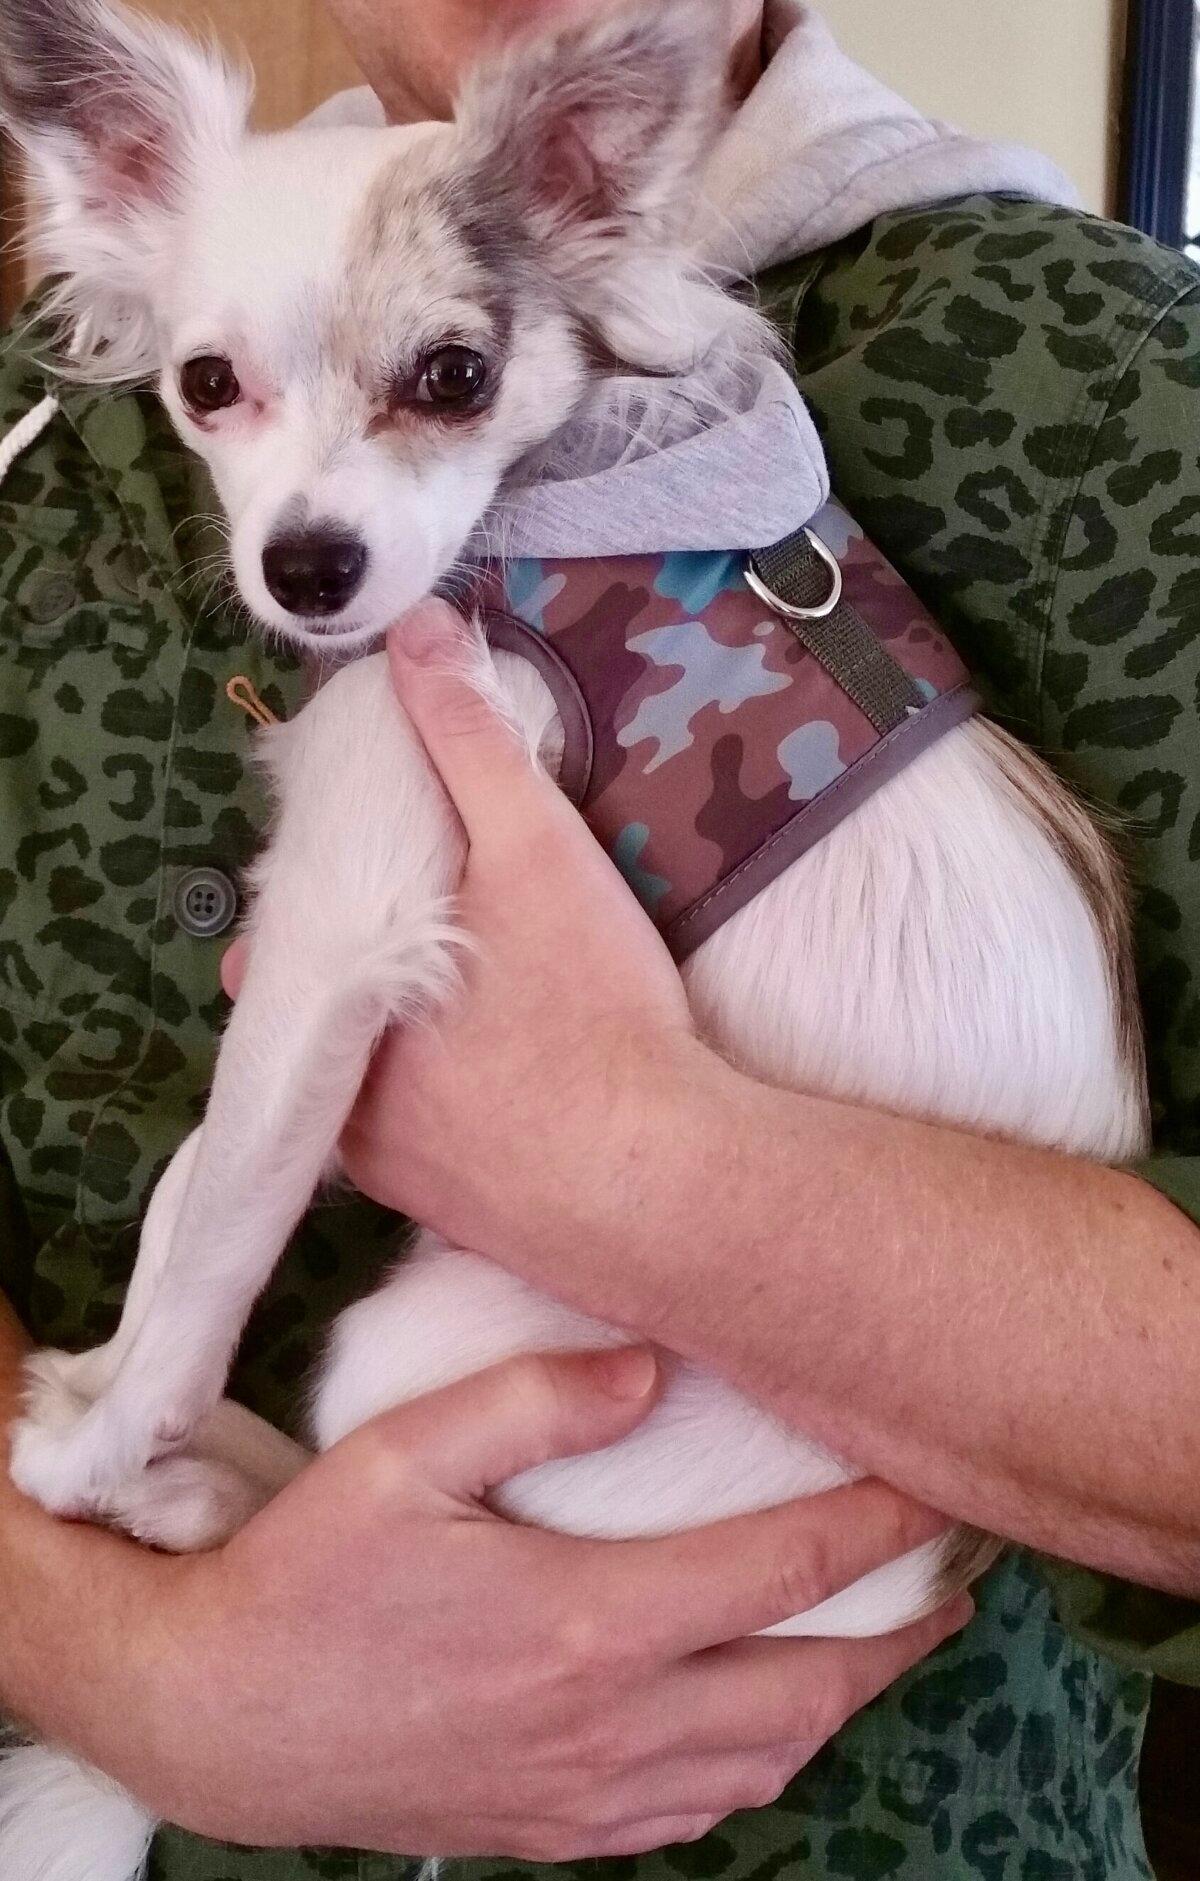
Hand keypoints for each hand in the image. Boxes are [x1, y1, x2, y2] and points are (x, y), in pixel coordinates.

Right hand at [101, 1350, 966, 1857]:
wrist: (215, 1723)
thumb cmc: (302, 1578)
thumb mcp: (397, 1458)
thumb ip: (529, 1401)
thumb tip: (653, 1370)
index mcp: (586, 1623)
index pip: (782, 1570)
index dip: (879, 1528)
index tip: (938, 1486)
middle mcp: (610, 1724)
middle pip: (810, 1686)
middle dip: (900, 1631)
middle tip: (952, 1575)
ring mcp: (587, 1793)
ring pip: (768, 1760)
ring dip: (842, 1699)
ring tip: (880, 1639)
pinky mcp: (555, 1831)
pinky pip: (701, 1811)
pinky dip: (766, 1759)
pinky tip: (766, 1720)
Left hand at [323, 600, 724, 1284]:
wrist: (661, 1183)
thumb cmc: (587, 1010)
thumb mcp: (534, 851)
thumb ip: (469, 740)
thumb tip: (415, 632)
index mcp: (332, 996)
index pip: (281, 936)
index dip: (323, 897)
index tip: (376, 874)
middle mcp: (333, 1097)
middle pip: (316, 1015)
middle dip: (353, 970)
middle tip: (427, 930)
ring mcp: (385, 1173)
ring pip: (359, 1086)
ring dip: (389, 1044)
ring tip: (465, 1002)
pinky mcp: (443, 1220)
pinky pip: (416, 1149)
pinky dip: (439, 1110)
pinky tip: (500, 1085)